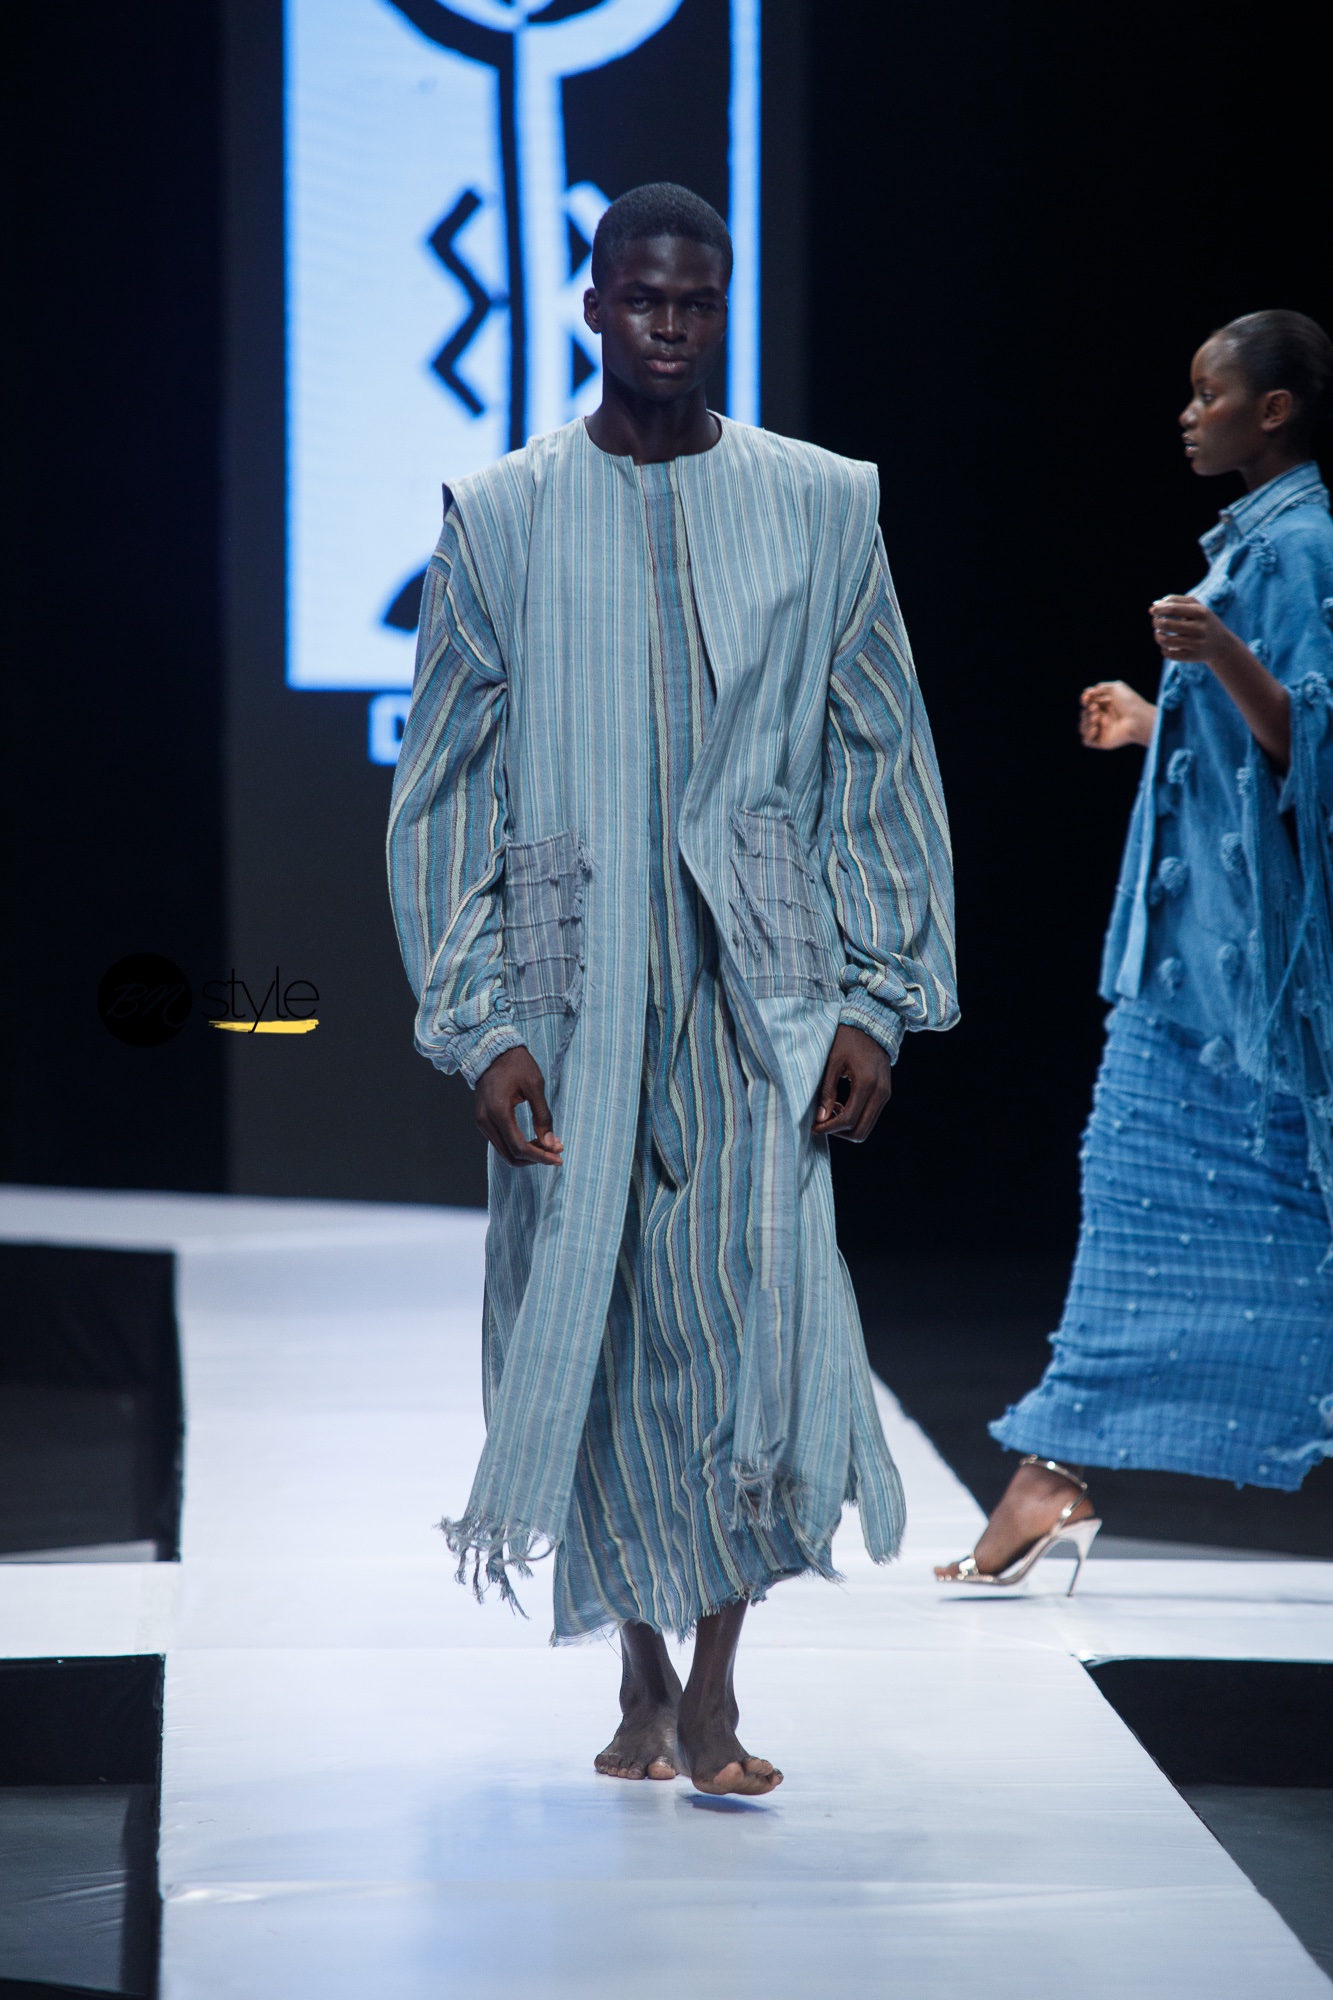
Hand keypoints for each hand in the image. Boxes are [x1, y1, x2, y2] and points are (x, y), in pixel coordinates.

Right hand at [474, 1045, 563, 1166]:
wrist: (491, 1050)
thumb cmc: (516, 1064)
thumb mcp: (535, 1085)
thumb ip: (543, 1116)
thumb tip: (551, 1144)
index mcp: (498, 1111)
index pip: (519, 1147)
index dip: (540, 1156)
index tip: (558, 1158)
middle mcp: (486, 1121)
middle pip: (511, 1155)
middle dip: (535, 1158)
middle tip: (556, 1151)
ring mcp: (482, 1122)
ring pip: (505, 1152)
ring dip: (527, 1154)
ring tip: (548, 1145)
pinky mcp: (483, 1120)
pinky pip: (501, 1142)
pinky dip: (518, 1146)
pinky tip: (535, 1140)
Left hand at [812, 1024, 892, 1142]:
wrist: (871, 1026)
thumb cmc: (847, 1040)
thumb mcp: (832, 1062)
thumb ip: (827, 1091)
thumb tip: (820, 1118)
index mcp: (866, 1083)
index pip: (849, 1119)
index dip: (829, 1128)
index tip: (814, 1127)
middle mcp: (880, 1092)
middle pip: (860, 1131)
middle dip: (838, 1132)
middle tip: (821, 1123)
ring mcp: (885, 1094)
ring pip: (866, 1127)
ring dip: (847, 1127)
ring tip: (830, 1112)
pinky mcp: (885, 1094)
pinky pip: (870, 1116)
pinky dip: (855, 1119)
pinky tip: (840, 1106)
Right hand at [1079, 680, 1156, 749]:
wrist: (1138, 719)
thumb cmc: (1129, 703)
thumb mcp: (1116, 688)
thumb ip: (1101, 687)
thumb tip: (1088, 692)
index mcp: (1105, 707)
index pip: (1088, 703)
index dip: (1085, 700)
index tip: (1087, 697)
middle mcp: (1103, 718)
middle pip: (1084, 714)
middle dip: (1088, 710)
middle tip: (1095, 708)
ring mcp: (1102, 730)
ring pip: (1083, 727)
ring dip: (1087, 721)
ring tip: (1097, 717)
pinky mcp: (1102, 741)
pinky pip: (1087, 741)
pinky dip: (1088, 734)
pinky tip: (1096, 728)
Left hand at [1149, 594, 1231, 665]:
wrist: (1221, 645)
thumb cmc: (1203, 621)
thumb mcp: (1196, 607)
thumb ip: (1175, 601)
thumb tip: (1154, 606)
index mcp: (1201, 613)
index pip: (1173, 609)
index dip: (1159, 609)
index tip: (1153, 611)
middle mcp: (1200, 629)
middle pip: (1167, 624)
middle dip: (1156, 622)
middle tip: (1156, 621)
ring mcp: (1196, 644)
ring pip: (1166, 641)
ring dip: (1157, 636)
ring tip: (1159, 633)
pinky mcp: (1192, 657)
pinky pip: (1169, 654)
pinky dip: (1163, 649)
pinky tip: (1166, 645)